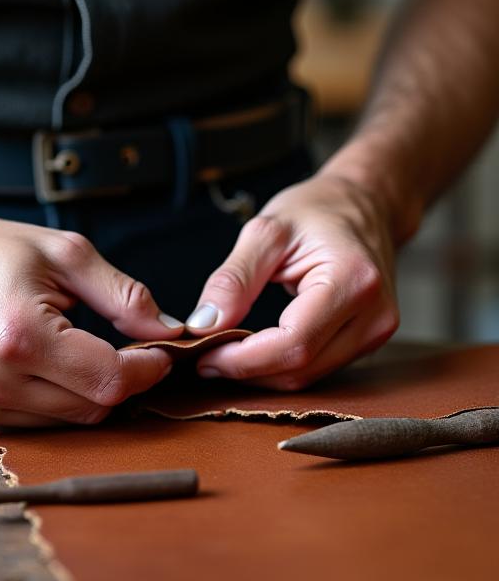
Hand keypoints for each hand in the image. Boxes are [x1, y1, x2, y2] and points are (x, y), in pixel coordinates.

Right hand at [0, 208, 182, 425]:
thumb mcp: (67, 254)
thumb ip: (125, 296)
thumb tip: (169, 331)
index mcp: (22, 335)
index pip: (110, 380)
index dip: (149, 370)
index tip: (162, 352)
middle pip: (95, 407)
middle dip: (125, 380)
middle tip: (131, 348)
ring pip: (71, 420)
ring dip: (93, 391)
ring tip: (86, 349)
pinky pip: (41, 421)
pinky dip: (61, 399)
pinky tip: (55, 365)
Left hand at [186, 172, 399, 388]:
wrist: (365, 204)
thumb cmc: (317, 209)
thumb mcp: (265, 231)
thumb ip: (233, 280)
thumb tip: (204, 325)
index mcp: (353, 281)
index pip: (293, 344)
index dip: (243, 359)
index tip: (202, 354)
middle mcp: (374, 315)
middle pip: (301, 368)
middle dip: (247, 370)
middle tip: (204, 355)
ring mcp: (376, 333)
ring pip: (308, 376)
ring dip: (261, 372)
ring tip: (224, 351)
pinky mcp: (368, 341)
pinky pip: (316, 368)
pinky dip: (279, 364)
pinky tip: (254, 350)